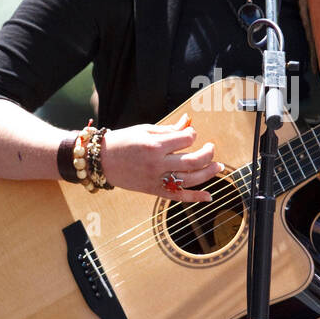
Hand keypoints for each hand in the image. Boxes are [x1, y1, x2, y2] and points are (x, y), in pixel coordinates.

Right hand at [98, 112, 222, 202]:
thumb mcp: (145, 130)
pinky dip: (195, 197)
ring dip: (208, 173)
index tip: (190, 134)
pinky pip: (178, 196)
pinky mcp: (153, 190)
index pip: (186, 139)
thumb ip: (169, 129)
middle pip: (193, 161)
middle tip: (212, 148)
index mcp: (155, 145)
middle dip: (208, 153)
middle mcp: (157, 163)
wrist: (101, 160)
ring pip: (190, 179)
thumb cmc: (123, 142)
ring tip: (218, 167)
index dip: (192, 134)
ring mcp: (156, 179)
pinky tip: (209, 196)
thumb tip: (188, 121)